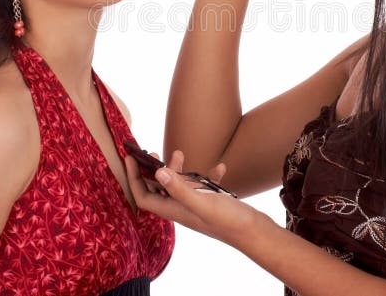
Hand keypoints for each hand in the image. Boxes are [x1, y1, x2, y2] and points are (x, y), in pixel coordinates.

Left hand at [126, 149, 261, 246]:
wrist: (255, 233)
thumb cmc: (228, 221)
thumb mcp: (202, 202)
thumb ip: (179, 188)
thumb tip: (157, 172)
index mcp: (174, 210)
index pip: (144, 196)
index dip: (134, 178)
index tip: (130, 158)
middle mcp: (182, 208)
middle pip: (158, 190)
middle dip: (151, 171)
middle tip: (151, 152)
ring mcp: (196, 205)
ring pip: (179, 185)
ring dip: (177, 170)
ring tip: (179, 152)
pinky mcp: (210, 202)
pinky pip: (204, 186)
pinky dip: (207, 175)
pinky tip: (218, 167)